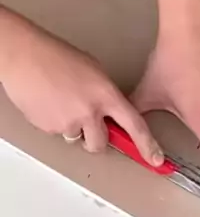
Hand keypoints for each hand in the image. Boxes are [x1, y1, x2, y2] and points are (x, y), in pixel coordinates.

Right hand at [0, 12, 163, 165]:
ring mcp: (68, 122)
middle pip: (101, 144)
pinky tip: (50, 103)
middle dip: (96, 139)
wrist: (26, 57)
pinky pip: (57, 133)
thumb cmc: (57, 57)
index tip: (156, 159)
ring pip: (76, 138)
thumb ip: (106, 94)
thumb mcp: (94, 71)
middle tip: (88, 124)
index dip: (147, 144)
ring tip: (62, 102)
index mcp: (106, 94)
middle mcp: (90, 111)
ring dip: (73, 128)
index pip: (135, 125)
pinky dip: (55, 122)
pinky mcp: (49, 128)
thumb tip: (110, 111)